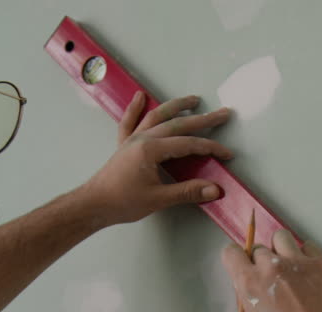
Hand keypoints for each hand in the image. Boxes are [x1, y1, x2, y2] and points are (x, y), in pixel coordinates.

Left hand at [81, 93, 232, 226]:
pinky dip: (135, 108)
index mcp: (151, 149)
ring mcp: (132, 140)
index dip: (210, 148)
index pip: (189, 144)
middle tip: (223, 114)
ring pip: (157, 116)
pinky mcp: (124, 145)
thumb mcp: (159, 199)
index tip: (227, 154)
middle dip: (203, 119)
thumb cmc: (123, 202)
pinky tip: (140, 97)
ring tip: (193, 99)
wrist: (94, 204)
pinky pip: (130, 122)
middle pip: (178, 124)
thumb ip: (188, 191)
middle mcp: (143, 139)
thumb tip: (215, 189)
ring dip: (176, 106)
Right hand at [221, 229, 321, 311]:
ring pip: (281, 237)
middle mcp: (270, 266)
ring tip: (288, 265)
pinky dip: (305, 254)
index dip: (235, 258)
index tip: (241, 263)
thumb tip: (249, 290)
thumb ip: (247, 303)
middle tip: (270, 276)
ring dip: (281, 249)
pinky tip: (307, 269)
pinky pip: (308, 245)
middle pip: (258, 248)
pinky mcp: (317, 262)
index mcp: (249, 282)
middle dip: (261, 261)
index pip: (231, 252)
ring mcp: (295, 261)